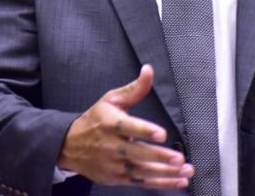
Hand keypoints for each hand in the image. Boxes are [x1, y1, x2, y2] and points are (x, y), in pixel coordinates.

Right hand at [57, 64, 193, 188]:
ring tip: (185, 171)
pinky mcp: (116, 178)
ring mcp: (113, 165)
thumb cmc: (95, 120)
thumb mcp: (111, 100)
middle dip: (158, 157)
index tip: (162, 134)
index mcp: (109, 124)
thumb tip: (149, 71)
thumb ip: (134, 89)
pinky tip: (178, 182)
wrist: (70, 145)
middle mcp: (110, 146)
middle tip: (178, 158)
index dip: (145, 131)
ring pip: (141, 171)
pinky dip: (160, 184)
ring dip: (165, 174)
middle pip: (136, 153)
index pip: (128, 127)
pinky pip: (141, 182)